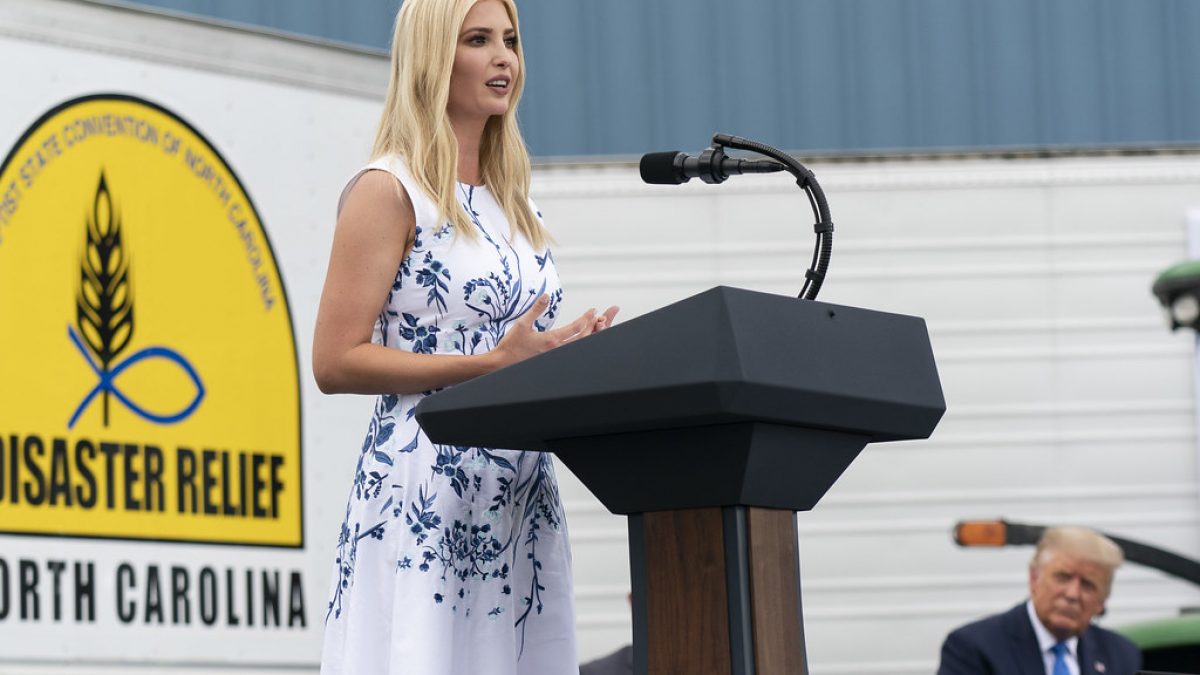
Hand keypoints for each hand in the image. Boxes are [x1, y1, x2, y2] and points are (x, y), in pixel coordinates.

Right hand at [490, 298, 619, 368]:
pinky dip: (576, 344)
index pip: (575, 328)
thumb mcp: (522, 323)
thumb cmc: (511, 344)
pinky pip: (568, 351)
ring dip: (586, 337)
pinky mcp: (549, 359)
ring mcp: (554, 356)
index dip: (586, 318)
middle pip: (581, 339)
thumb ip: (536, 309)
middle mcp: (556, 349)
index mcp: (551, 340)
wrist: (503, 363)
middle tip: (598, 318)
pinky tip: (578, 340)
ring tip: (592, 328)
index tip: (593, 311)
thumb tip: (546, 296)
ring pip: (576, 346)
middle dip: (591, 328)